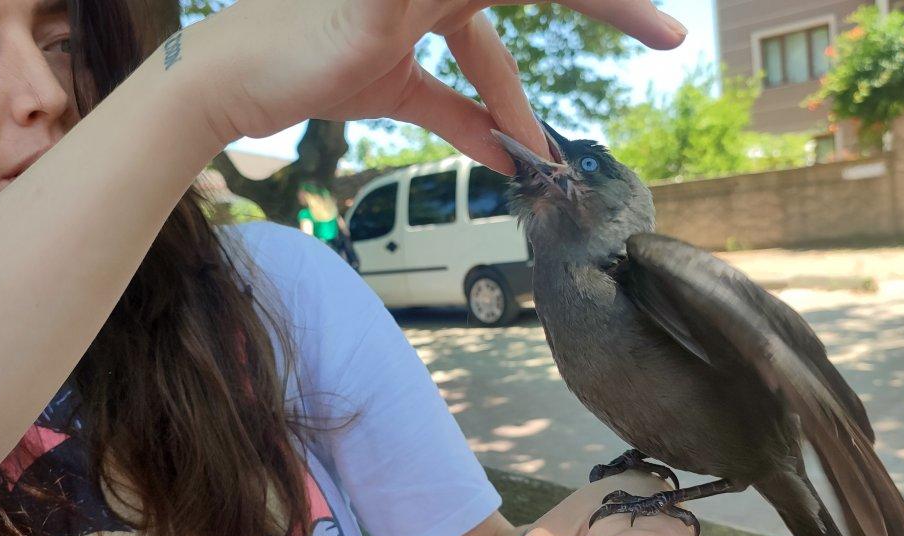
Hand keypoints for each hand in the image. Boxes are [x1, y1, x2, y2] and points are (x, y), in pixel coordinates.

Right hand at [171, 0, 685, 172]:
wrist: (232, 79)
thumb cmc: (310, 69)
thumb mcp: (402, 94)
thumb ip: (460, 115)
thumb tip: (511, 152)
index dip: (592, 9)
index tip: (645, 32)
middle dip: (610, 0)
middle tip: (672, 30)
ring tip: (659, 26)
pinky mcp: (387, 2)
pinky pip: (470, 14)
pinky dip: (503, 73)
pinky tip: (530, 113)